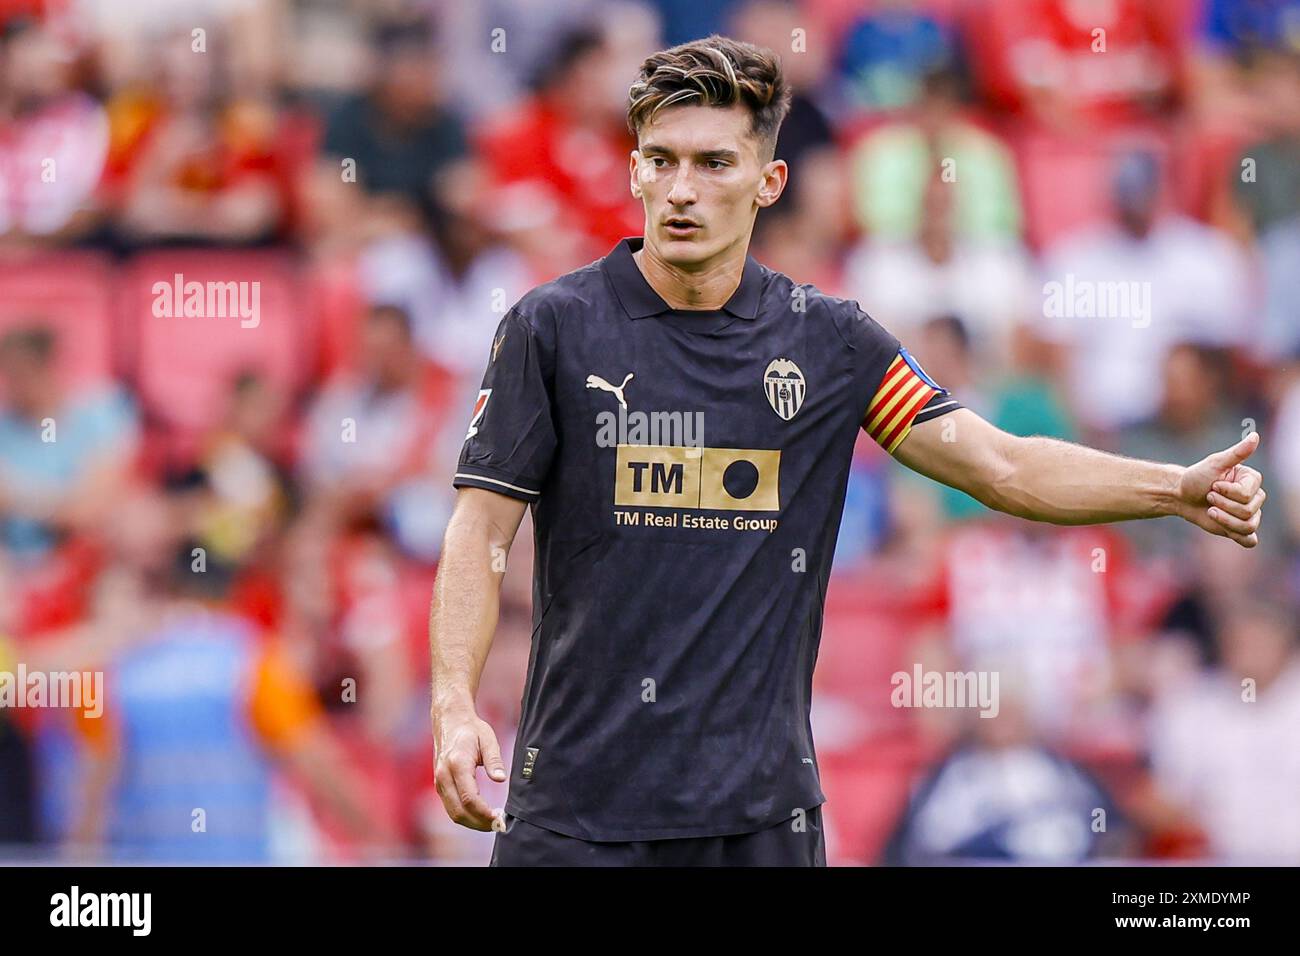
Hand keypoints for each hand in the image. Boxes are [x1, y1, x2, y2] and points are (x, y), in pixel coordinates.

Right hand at [432, 707, 506, 830]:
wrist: (449, 721)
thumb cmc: (472, 729)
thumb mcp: (488, 739)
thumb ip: (494, 759)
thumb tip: (500, 779)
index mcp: (457, 764)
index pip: (469, 798)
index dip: (484, 813)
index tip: (499, 818)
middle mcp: (444, 775)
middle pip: (459, 811)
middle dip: (479, 823)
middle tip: (499, 825)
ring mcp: (439, 782)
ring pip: (453, 813)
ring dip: (472, 823)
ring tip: (492, 823)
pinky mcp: (439, 785)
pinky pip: (450, 808)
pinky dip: (465, 816)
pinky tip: (480, 816)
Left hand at [1176, 432, 1265, 547]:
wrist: (1181, 495)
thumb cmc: (1196, 477)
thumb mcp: (1214, 463)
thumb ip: (1236, 453)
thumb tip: (1255, 436)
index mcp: (1252, 480)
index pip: (1247, 495)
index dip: (1226, 493)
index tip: (1213, 485)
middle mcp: (1254, 497)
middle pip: (1248, 512)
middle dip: (1222, 506)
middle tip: (1208, 497)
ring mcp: (1247, 514)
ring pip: (1248, 527)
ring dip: (1224, 520)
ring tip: (1210, 511)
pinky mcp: (1238, 528)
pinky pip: (1249, 540)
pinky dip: (1240, 537)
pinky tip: (1229, 532)